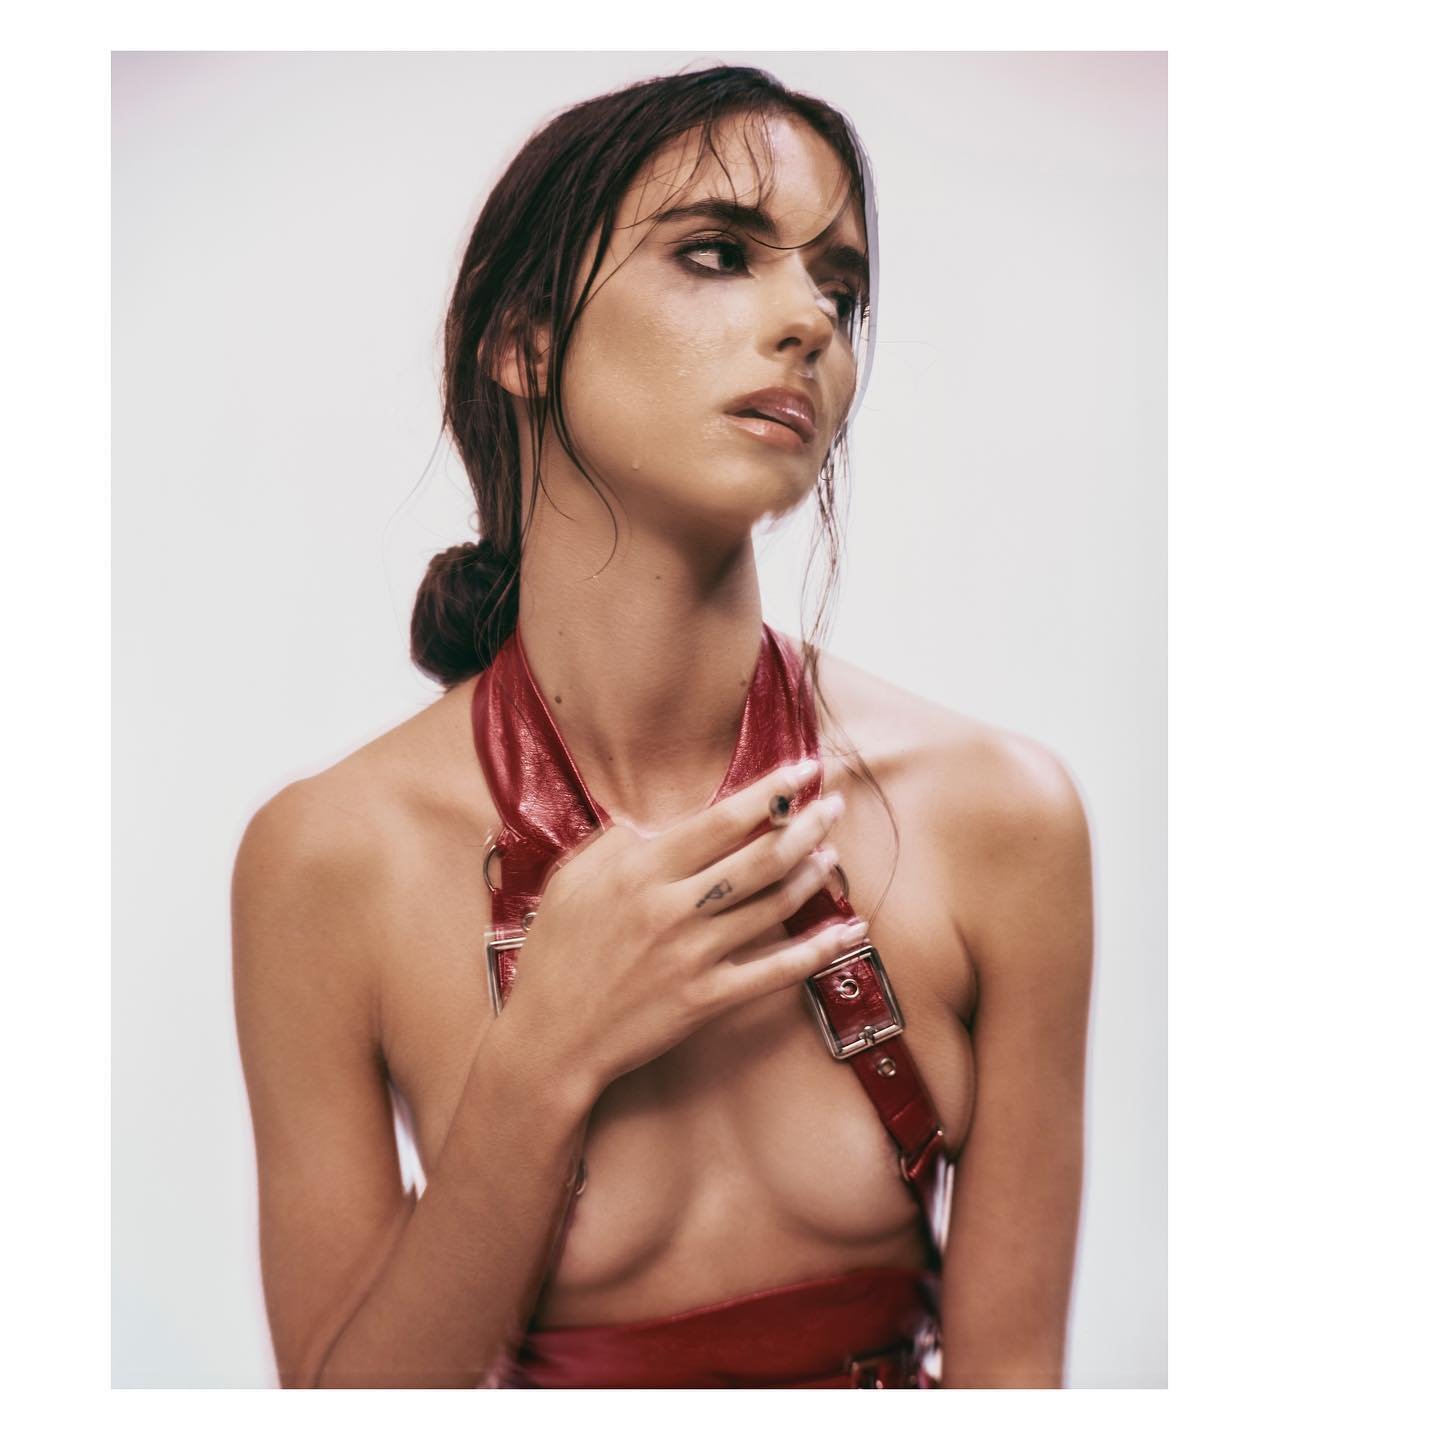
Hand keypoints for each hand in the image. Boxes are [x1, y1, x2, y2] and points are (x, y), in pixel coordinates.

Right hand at [497, 758, 861, 1093]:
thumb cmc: (556, 953)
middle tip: (834, 806)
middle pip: (761, 857)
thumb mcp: (570, 879)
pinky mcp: (706, 999)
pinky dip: (818, 950)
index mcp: (641, 871)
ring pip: (774, 906)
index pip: (723, 820)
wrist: (550, 1038)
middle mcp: (673, 908)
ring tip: (830, 854)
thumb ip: (615, 841)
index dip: (772, 792)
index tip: (804, 770)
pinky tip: (847, 931)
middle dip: (808, 825)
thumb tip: (655, 823)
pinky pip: (775, 972)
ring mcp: (694, 955)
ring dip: (811, 876)